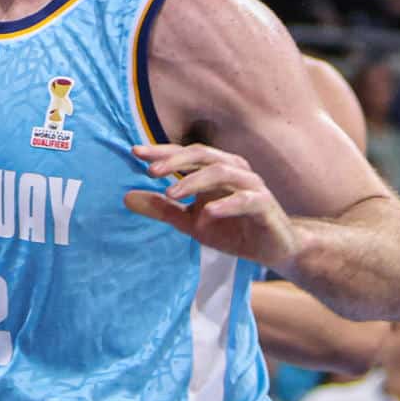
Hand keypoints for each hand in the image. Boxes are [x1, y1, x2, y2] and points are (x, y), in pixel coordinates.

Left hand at [125, 142, 300, 271]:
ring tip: (171, 193)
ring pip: (223, 171)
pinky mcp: (265, 205)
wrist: (274, 249)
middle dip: (175, 160)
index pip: (186, 154)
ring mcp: (251, 186)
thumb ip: (162, 209)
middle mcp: (234, 170)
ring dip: (194, 180)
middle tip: (150, 171)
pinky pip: (246, 199)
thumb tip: (125, 197)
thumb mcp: (191, 223)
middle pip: (203, 155)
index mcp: (215, 169)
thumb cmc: (233, 229)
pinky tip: (208, 213)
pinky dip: (226, 204)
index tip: (135, 152)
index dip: (161, 151)